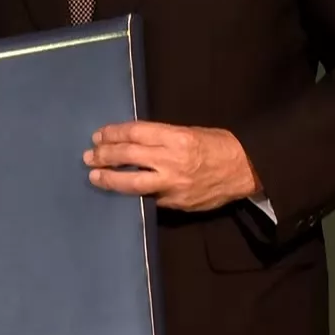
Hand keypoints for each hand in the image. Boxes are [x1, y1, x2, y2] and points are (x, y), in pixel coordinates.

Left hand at [83, 121, 259, 211]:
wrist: (245, 169)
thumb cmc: (217, 144)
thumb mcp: (189, 131)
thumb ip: (161, 138)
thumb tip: (131, 143)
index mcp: (175, 137)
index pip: (134, 133)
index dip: (113, 134)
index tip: (98, 135)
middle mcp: (171, 160)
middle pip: (128, 156)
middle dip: (105, 156)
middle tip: (89, 156)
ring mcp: (173, 184)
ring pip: (132, 183)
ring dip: (109, 179)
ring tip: (94, 177)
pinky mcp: (176, 203)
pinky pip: (148, 198)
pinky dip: (132, 195)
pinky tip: (119, 193)